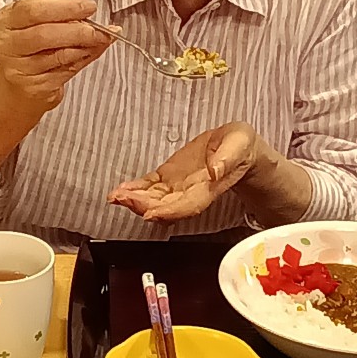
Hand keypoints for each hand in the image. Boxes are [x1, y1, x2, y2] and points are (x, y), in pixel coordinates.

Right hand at [0, 0, 116, 109]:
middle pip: (43, 34)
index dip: (64, 6)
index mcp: (6, 20)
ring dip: (83, 46)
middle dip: (76, 29)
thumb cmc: (31, 46)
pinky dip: (81, 60)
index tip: (88, 6)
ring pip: (56, 55)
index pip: (32, 9)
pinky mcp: (32, 87)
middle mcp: (5, 45)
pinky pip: (63, 72)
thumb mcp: (40, 19)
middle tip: (97, 27)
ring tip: (99, 38)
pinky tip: (90, 52)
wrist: (18, 87)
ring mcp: (17, 68)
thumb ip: (56, 1)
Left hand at [108, 122, 260, 221]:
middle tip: (123, 199)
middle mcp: (190, 193)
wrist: (237, 147)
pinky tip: (121, 190)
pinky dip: (135, 188)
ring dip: (134, 199)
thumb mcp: (239, 145)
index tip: (150, 212)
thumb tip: (216, 170)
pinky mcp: (169, 176)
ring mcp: (177, 186)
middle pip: (165, 206)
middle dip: (143, 205)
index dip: (168, 211)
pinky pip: (149, 185)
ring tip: (116, 196)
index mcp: (209, 188)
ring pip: (153, 198)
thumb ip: (228, 158)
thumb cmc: (240, 147)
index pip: (187, 205)